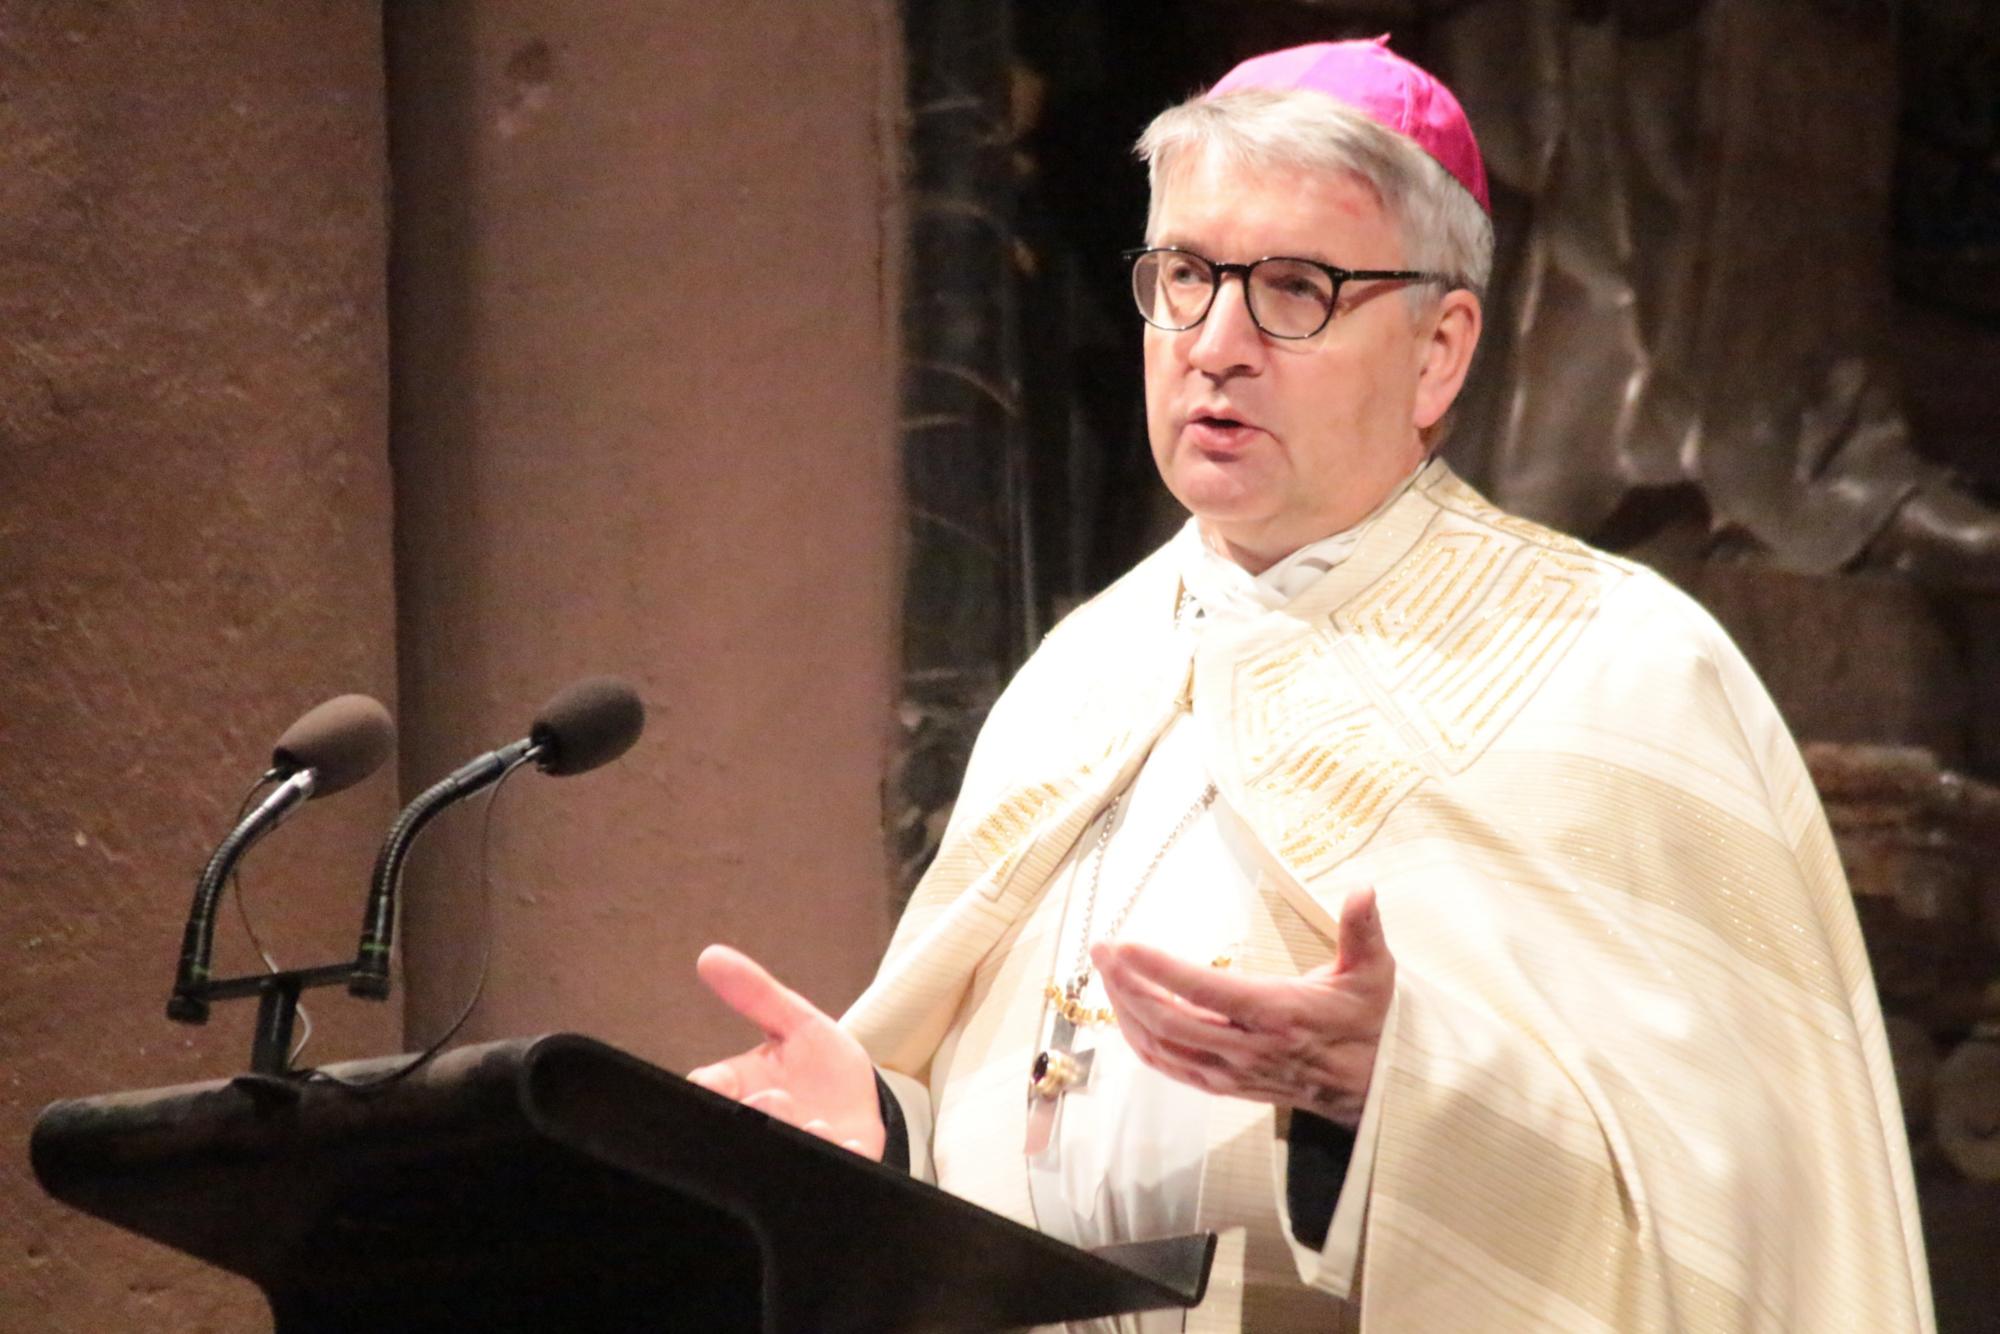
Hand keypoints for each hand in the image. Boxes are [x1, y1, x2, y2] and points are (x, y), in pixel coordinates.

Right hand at [685, 944, 885, 1157]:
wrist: (869, 1108)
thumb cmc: (821, 1069)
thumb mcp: (796, 1023)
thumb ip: (757, 994)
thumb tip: (710, 956)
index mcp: (739, 1096)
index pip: (709, 1094)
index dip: (712, 1089)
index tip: (719, 1082)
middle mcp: (759, 1133)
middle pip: (740, 1130)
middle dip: (756, 1115)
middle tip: (772, 1097)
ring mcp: (792, 1159)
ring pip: (780, 1156)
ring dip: (796, 1136)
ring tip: (815, 1121)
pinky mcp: (829, 1174)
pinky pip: (828, 1175)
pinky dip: (836, 1159)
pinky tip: (847, 1145)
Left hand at [1090, 887, 1393, 1126]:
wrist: (1372, 1089)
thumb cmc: (1369, 1024)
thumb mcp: (1373, 973)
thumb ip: (1363, 930)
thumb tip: (1363, 889)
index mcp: (1278, 1014)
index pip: (1205, 991)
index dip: (1159, 969)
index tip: (1124, 944)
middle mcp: (1248, 1048)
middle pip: (1169, 1021)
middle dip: (1127, 984)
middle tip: (1101, 950)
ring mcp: (1232, 1072)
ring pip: (1162, 1046)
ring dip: (1127, 1011)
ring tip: (1107, 974)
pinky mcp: (1225, 1086)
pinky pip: (1170, 1067)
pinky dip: (1140, 1041)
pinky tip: (1126, 1014)